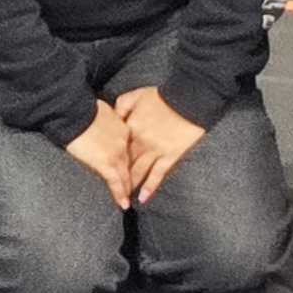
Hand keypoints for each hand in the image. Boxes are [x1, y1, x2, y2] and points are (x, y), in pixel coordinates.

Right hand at [65, 99, 135, 208]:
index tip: (135, 166)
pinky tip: (123, 204)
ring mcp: (116, 153)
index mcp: (123, 128)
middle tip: (138, 189)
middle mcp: (124, 142)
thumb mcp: (103, 111)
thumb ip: (107, 121)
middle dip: (136, 176)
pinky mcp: (105, 163)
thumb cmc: (82, 109)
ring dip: (129, 189)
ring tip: (130, 200)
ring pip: (126, 174)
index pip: (131, 148)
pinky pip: (116, 182)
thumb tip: (100, 123)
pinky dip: (120, 194)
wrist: (75, 112)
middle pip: (132, 163)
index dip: (133, 159)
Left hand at [111, 85, 208, 204]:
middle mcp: (141, 142)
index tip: (103, 166)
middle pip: (124, 163)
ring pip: (138, 172)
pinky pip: (158, 174)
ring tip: (123, 197)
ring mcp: (156, 150)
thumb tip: (112, 116)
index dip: (108, 158)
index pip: (115, 147)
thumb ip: (121, 106)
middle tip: (110, 188)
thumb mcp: (137, 95)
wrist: (189, 98)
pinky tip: (143, 198)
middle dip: (116, 177)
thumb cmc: (164, 96)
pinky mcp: (170, 155)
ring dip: (129, 185)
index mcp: (131, 127)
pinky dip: (150, 187)